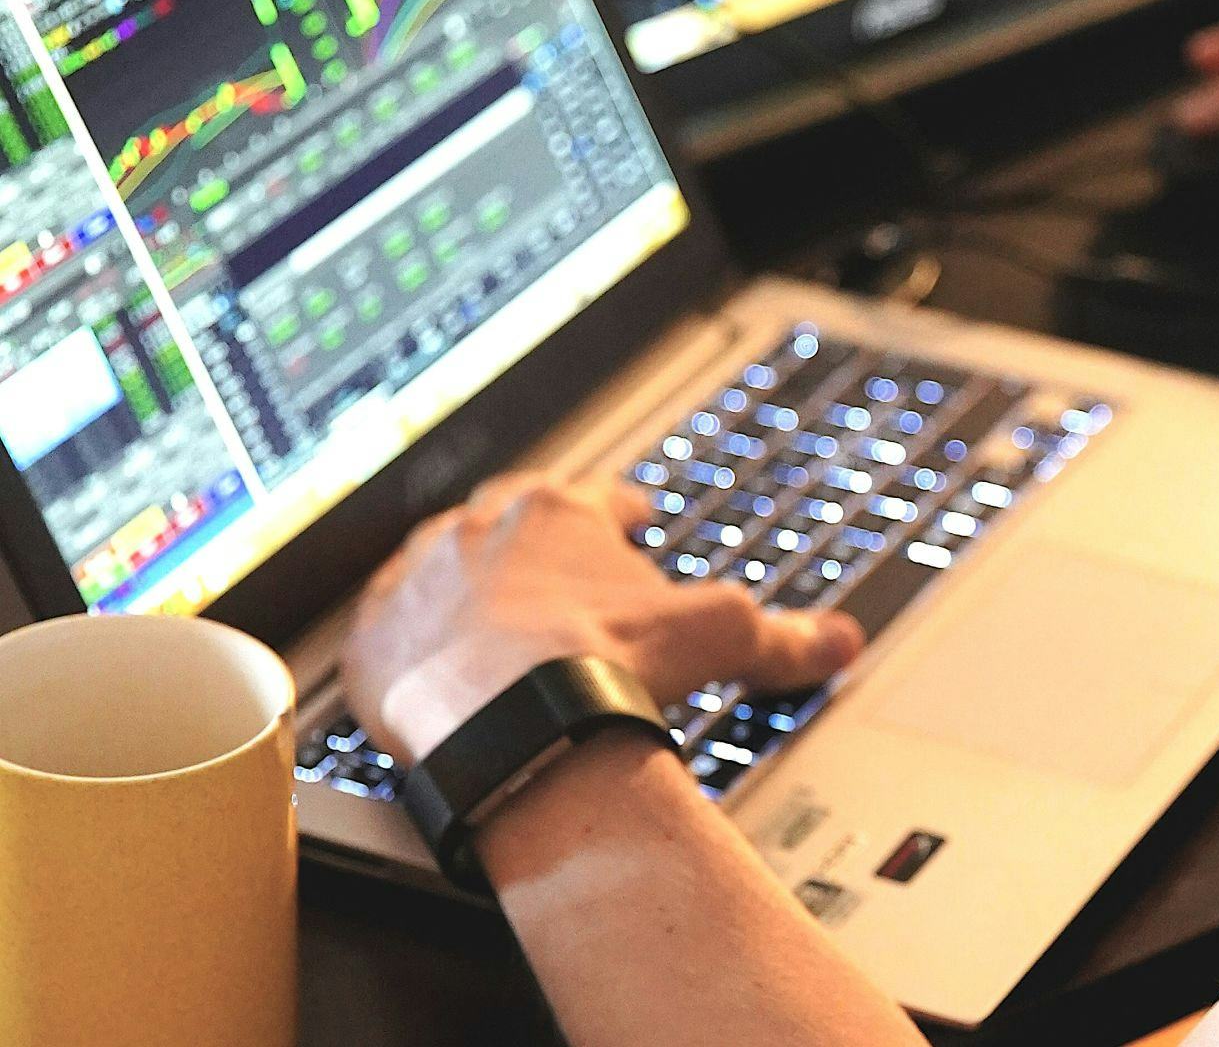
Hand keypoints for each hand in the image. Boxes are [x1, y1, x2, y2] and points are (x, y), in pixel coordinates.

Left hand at [340, 474, 862, 764]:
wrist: (511, 723)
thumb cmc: (608, 664)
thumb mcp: (718, 638)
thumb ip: (782, 634)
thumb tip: (840, 639)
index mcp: (559, 510)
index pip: (595, 498)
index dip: (618, 511)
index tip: (629, 519)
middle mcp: (481, 530)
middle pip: (511, 522)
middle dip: (536, 543)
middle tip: (555, 571)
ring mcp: (420, 579)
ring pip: (442, 565)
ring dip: (465, 585)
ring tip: (485, 617)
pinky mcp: (374, 637)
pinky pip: (386, 626)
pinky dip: (408, 641)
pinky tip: (424, 662)